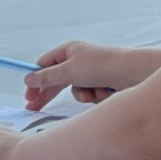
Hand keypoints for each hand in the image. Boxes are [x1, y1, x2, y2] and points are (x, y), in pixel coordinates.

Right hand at [23, 41, 156, 108]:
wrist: (133, 73)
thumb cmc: (100, 66)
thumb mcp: (69, 71)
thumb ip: (47, 77)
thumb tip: (27, 79)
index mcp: (69, 51)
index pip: (45, 65)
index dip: (35, 80)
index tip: (28, 96)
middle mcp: (79, 60)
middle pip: (57, 80)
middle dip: (48, 94)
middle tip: (34, 109)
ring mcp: (91, 73)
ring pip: (76, 90)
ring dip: (82, 95)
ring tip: (92, 92)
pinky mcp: (102, 84)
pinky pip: (90, 95)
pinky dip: (95, 96)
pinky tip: (104, 91)